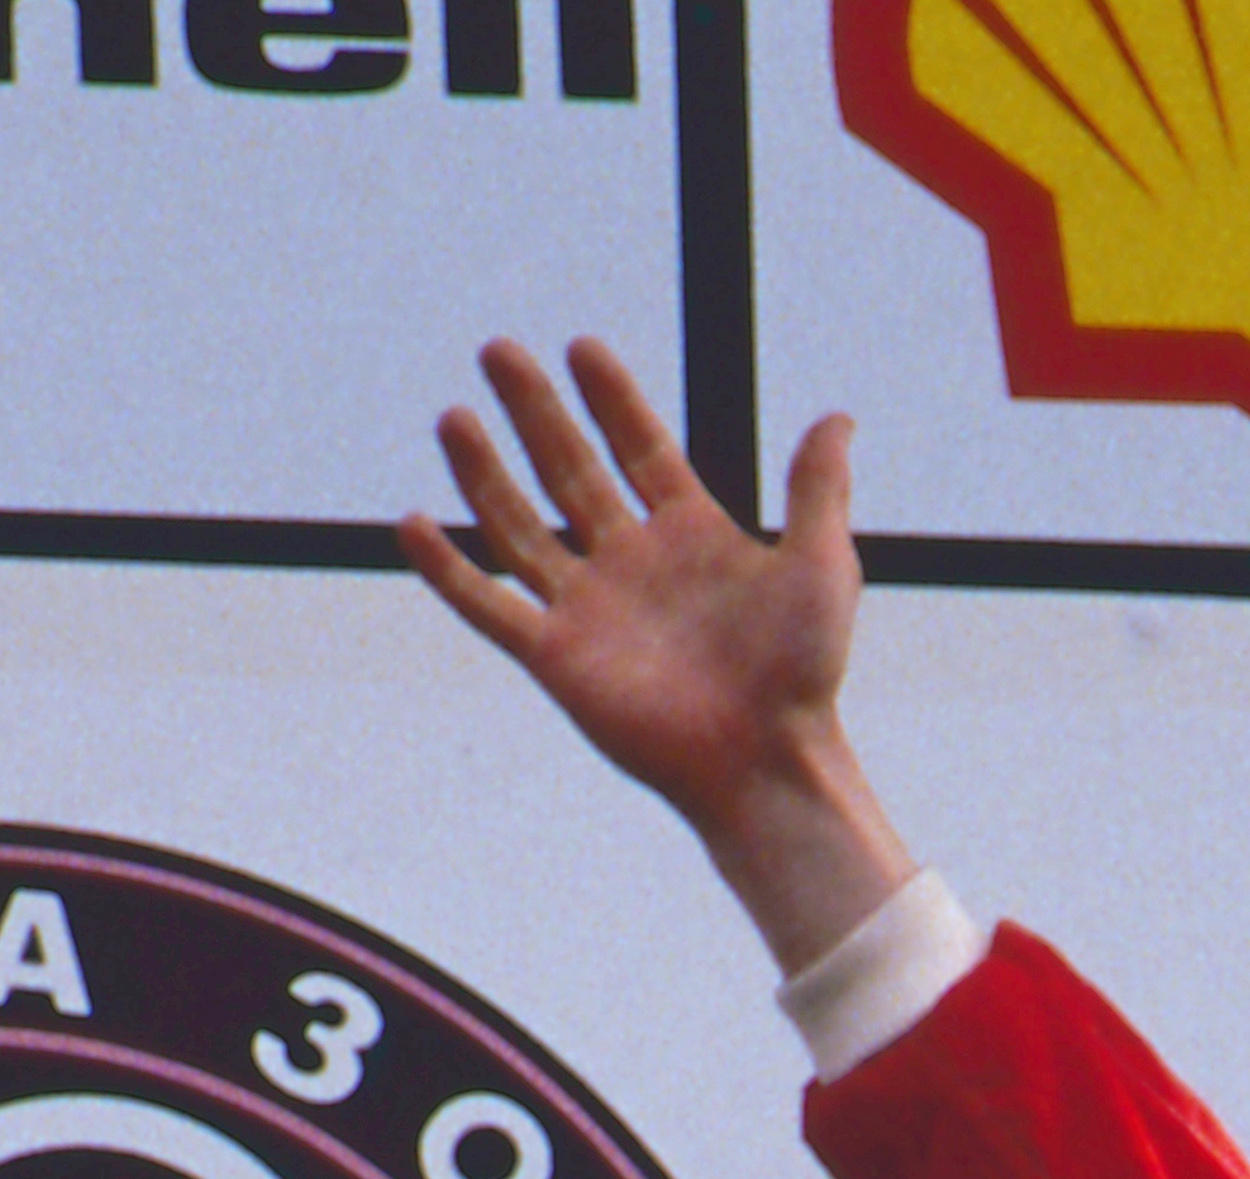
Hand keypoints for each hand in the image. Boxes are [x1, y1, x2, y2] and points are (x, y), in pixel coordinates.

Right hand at [399, 337, 916, 975]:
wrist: (767, 759)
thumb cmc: (802, 673)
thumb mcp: (821, 566)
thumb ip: (818, 489)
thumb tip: (837, 418)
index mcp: (692, 536)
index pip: (641, 449)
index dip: (613, 400)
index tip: (582, 348)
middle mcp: (632, 564)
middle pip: (569, 470)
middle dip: (535, 411)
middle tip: (498, 351)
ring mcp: (588, 608)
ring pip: (518, 527)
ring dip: (483, 474)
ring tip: (452, 417)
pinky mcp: (555, 657)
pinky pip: (488, 606)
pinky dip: (447, 570)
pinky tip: (412, 522)